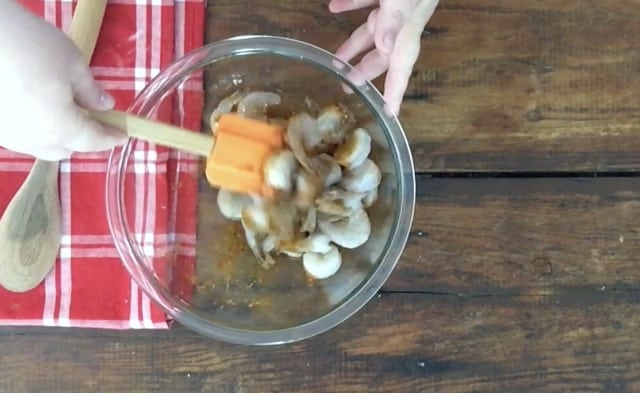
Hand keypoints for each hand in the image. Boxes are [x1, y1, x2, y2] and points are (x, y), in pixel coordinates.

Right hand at [0, 2, 125, 160]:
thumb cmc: (29, 44)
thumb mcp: (71, 62)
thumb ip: (91, 91)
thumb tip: (105, 106)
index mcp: (59, 128)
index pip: (92, 142)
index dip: (110, 138)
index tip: (122, 134)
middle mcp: (32, 140)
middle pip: (65, 150)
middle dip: (82, 139)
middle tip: (93, 118)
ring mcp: (7, 136)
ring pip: (39, 146)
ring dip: (56, 135)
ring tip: (63, 110)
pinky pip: (20, 135)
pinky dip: (34, 128)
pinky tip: (36, 107)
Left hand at [329, 0, 438, 115]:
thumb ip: (395, 18)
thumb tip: (385, 46)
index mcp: (409, 26)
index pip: (401, 65)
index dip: (396, 91)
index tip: (390, 113)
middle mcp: (403, 18)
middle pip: (384, 52)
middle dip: (367, 71)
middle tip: (348, 86)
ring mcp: (394, 1)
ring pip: (373, 28)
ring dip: (355, 44)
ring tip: (337, 59)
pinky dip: (351, 5)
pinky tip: (335, 7)